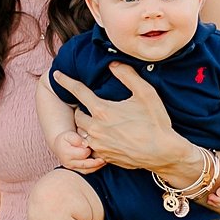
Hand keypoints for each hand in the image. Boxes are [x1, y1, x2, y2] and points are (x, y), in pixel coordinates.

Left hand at [52, 64, 186, 174]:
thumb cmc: (155, 122)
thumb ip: (127, 75)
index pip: (78, 92)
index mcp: (103, 110)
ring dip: (87, 124)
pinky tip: (110, 137)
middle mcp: (96, 128)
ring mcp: (98, 144)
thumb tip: (113, 63)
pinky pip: (92, 145)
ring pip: (82, 131)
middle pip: (77, 114)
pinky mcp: (103, 157)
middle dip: (81, 108)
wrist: (163, 153)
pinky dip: (95, 139)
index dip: (66, 81)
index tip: (56, 75)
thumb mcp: (145, 93)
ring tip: (101, 122)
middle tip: (94, 106)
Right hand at [54, 129, 103, 173]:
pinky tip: (101, 163)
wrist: (60, 146)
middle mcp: (69, 163)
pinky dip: (95, 168)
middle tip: (104, 158)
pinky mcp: (77, 170)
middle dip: (96, 161)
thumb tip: (85, 144)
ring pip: (87, 170)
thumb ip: (76, 138)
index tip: (92, 146)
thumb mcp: (68, 134)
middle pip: (85, 164)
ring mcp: (73, 168)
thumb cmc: (65, 138)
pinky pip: (87, 171)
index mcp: (66, 153)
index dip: (89, 150)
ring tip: (104, 161)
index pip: (82, 154)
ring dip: (97, 166)